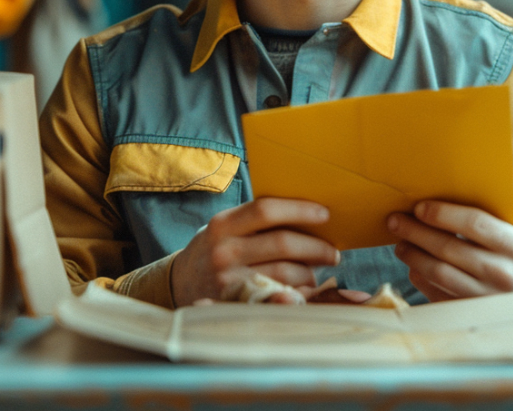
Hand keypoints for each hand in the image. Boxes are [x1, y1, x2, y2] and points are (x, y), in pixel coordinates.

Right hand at [171, 197, 339, 306]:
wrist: (178, 284)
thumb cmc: (214, 248)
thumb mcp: (225, 227)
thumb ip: (255, 219)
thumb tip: (308, 212)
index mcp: (223, 224)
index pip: (266, 209)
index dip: (300, 209)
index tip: (325, 214)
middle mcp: (224, 250)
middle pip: (282, 243)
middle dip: (316, 248)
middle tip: (333, 252)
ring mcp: (228, 280)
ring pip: (285, 273)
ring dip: (310, 273)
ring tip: (317, 271)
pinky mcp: (235, 303)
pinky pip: (278, 297)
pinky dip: (297, 293)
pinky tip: (304, 289)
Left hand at [387, 200, 512, 301]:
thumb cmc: (506, 258)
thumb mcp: (505, 238)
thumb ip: (477, 224)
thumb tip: (428, 208)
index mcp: (512, 245)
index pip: (474, 223)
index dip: (442, 214)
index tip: (418, 207)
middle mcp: (501, 272)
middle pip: (449, 248)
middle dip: (416, 232)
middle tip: (395, 221)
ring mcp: (485, 297)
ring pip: (438, 273)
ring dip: (413, 256)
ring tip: (401, 244)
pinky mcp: (469, 314)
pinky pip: (436, 293)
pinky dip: (420, 277)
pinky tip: (413, 266)